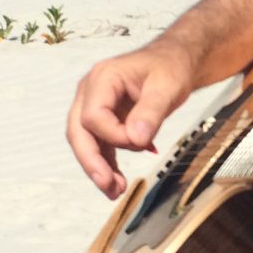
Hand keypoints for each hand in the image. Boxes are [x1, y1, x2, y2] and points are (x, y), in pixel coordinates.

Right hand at [66, 38, 196, 197]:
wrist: (174, 61)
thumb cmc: (170, 67)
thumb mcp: (168, 87)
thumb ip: (151, 112)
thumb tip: (135, 140)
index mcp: (102, 78)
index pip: (93, 116)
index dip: (114, 136)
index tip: (141, 143)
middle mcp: (90, 91)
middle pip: (78, 131)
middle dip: (91, 161)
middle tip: (108, 186)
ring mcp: (94, 105)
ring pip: (85, 142)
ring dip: (98, 168)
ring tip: (115, 192)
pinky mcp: (103, 120)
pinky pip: (99, 145)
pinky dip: (108, 164)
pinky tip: (119, 182)